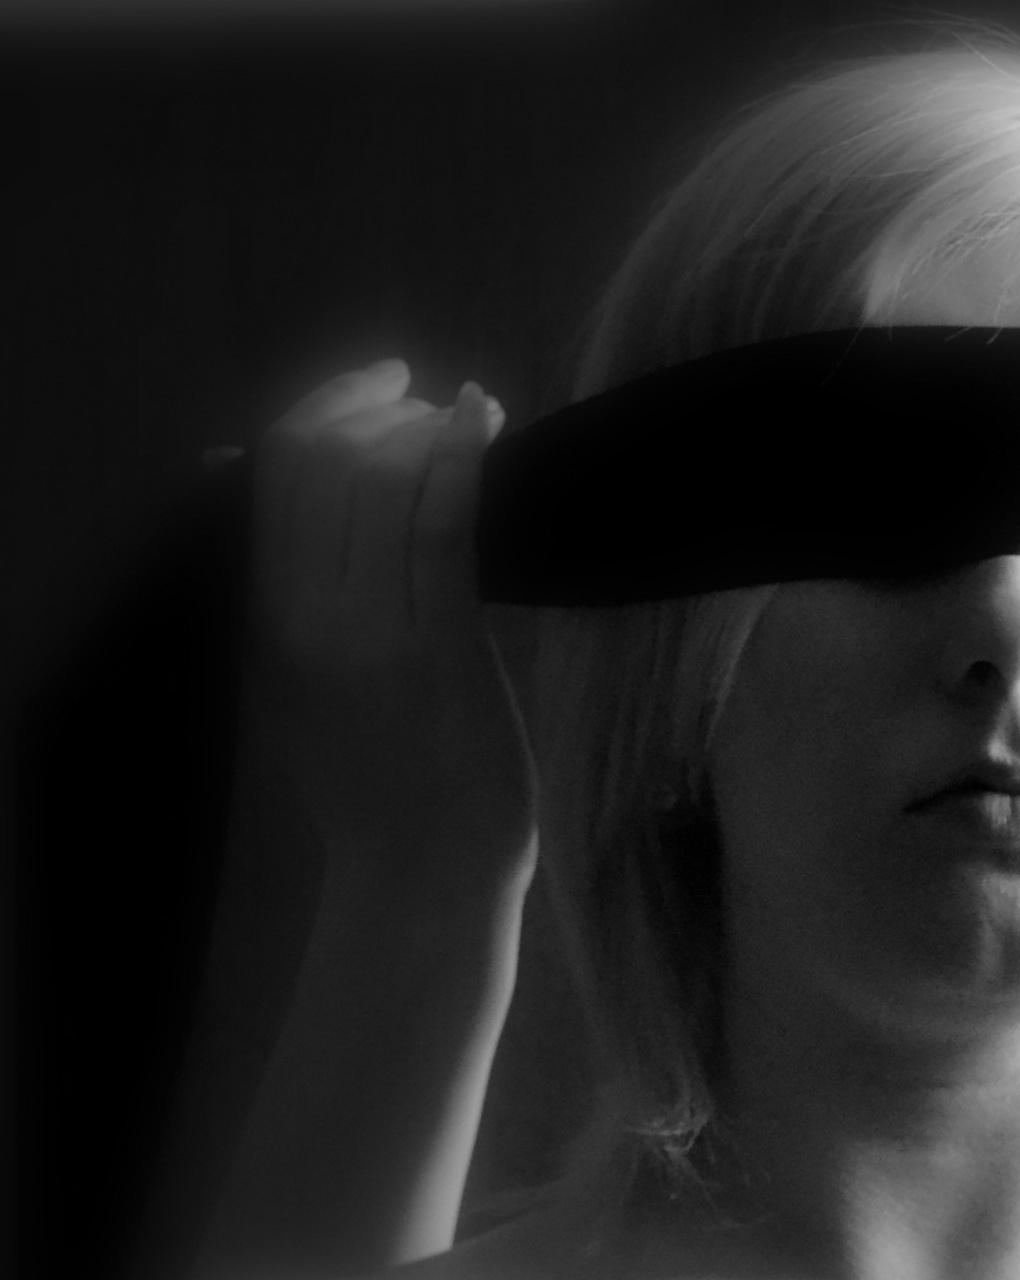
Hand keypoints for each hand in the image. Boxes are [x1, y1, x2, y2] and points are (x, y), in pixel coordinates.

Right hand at [244, 361, 535, 898]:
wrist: (422, 875)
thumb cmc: (378, 781)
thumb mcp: (297, 683)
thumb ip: (277, 587)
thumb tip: (232, 474)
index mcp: (262, 620)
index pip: (271, 473)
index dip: (324, 406)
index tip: (378, 384)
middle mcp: (302, 616)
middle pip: (322, 462)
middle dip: (377, 407)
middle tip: (427, 401)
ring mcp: (370, 631)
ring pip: (379, 483)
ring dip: (428, 428)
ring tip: (470, 415)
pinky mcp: (439, 648)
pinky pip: (440, 527)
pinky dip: (461, 457)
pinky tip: (483, 421)